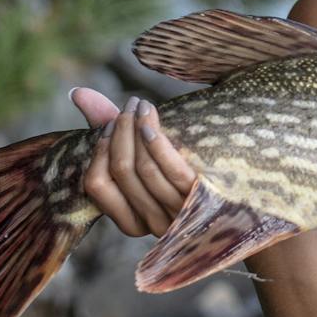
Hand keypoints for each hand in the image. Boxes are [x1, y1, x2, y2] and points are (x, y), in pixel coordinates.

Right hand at [70, 87, 196, 237]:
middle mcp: (151, 223)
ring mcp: (176, 214)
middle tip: (128, 105)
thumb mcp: (147, 157)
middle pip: (121, 171)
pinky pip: (170, 169)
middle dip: (120, 132)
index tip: (109, 123)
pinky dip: (155, 141)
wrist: (240, 196)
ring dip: (137, 130)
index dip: (99, 150)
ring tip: (141, 105)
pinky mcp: (199, 200)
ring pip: (144, 168)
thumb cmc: (183, 171)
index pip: (96, 185)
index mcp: (131, 223)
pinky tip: (151, 120)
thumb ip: (110, 129)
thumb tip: (77, 92)